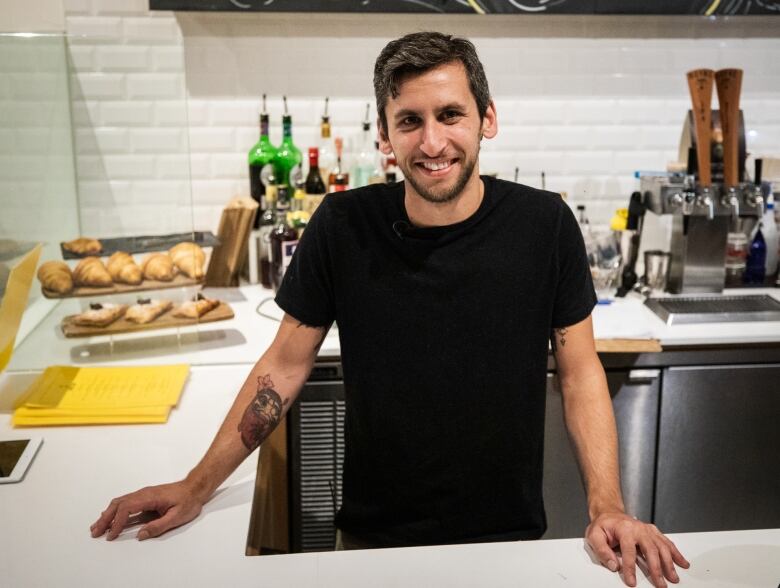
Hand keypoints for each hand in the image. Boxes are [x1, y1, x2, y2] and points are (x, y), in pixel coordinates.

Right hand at [90, 480, 205, 540]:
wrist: (195, 488)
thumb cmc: (188, 501)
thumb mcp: (177, 516)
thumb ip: (159, 526)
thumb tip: (140, 535)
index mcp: (150, 497)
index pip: (127, 509)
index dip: (117, 523)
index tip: (111, 535)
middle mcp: (144, 493)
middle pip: (119, 504)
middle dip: (105, 519)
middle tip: (95, 532)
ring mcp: (144, 494)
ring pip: (120, 502)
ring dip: (108, 514)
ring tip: (97, 527)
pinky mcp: (145, 497)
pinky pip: (126, 503)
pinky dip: (115, 511)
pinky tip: (111, 518)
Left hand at [585, 512, 689, 587]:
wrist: (609, 512)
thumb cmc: (602, 525)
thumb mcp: (594, 535)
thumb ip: (602, 550)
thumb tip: (613, 565)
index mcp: (624, 529)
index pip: (629, 551)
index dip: (630, 568)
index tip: (632, 582)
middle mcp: (639, 529)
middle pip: (651, 550)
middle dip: (657, 569)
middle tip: (661, 584)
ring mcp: (648, 530)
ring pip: (662, 547)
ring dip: (669, 563)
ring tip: (673, 577)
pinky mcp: (653, 532)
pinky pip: (667, 542)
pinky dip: (676, 553)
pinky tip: (682, 563)